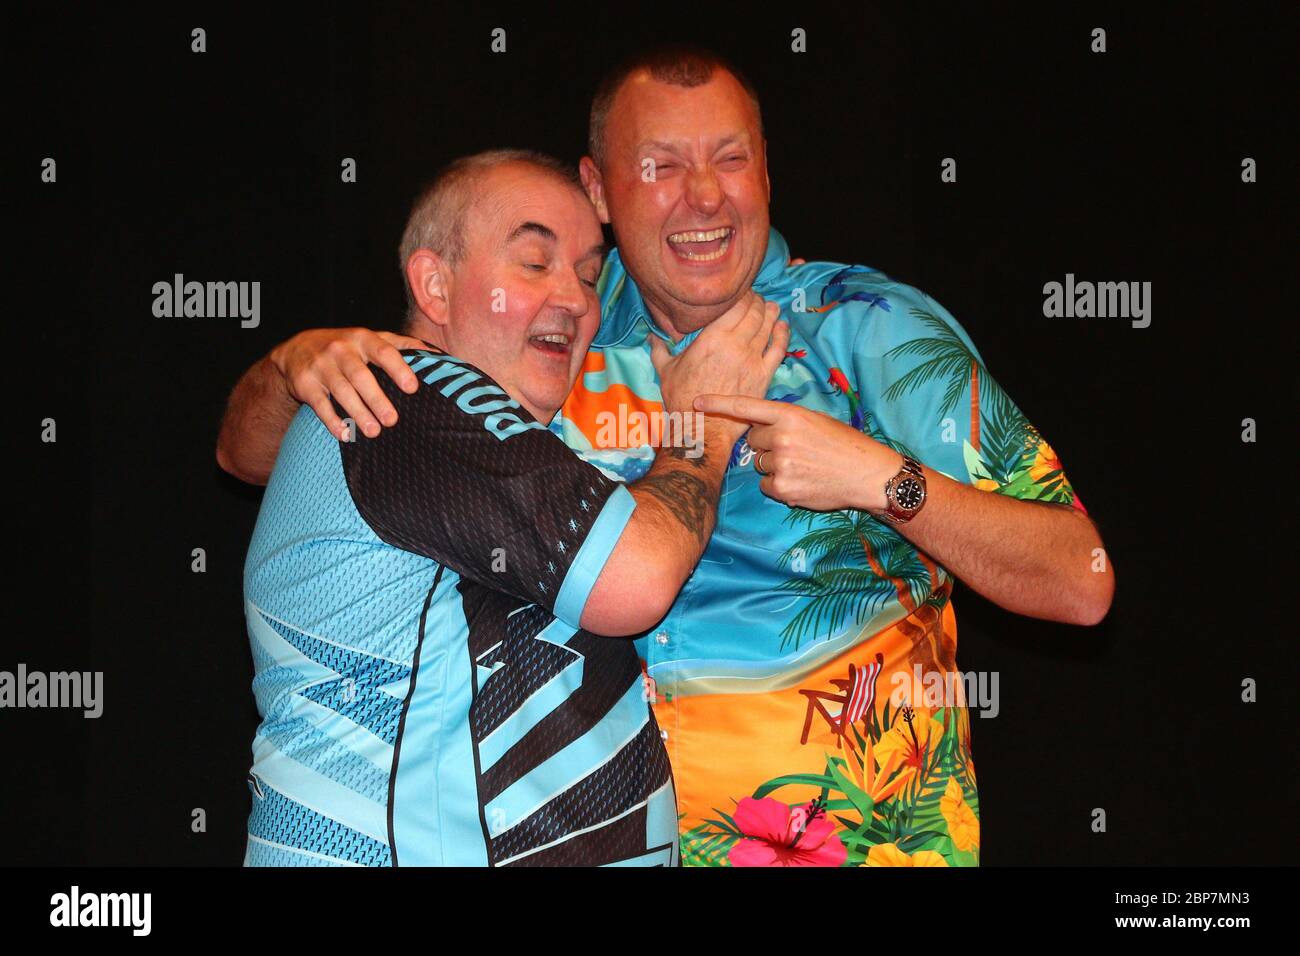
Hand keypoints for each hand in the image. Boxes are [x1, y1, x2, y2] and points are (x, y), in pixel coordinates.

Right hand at [269, 328, 427, 438]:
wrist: (297, 350)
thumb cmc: (347, 348)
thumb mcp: (370, 339)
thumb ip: (401, 345)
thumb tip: (436, 355)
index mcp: (363, 339)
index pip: (384, 351)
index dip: (398, 368)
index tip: (412, 388)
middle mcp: (341, 349)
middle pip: (361, 376)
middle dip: (376, 399)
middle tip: (393, 420)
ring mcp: (321, 365)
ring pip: (341, 391)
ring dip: (357, 412)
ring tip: (373, 432)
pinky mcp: (304, 383)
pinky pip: (319, 403)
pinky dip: (331, 420)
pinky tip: (344, 434)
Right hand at [650, 293, 788, 443]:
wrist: (701, 427)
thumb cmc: (681, 399)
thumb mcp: (665, 370)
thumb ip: (659, 349)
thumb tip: (652, 337)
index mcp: (712, 337)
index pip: (735, 305)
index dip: (742, 295)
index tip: (742, 294)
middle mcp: (735, 344)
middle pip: (754, 312)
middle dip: (758, 302)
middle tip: (757, 300)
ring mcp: (752, 359)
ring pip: (768, 326)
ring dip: (771, 313)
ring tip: (772, 308)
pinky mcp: (763, 375)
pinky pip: (778, 349)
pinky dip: (782, 335)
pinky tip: (782, 327)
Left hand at [691, 394, 904, 511]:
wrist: (866, 473)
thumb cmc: (842, 444)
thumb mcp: (814, 420)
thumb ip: (783, 420)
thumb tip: (756, 427)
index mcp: (790, 414)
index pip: (746, 407)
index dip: (718, 404)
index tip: (696, 402)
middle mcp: (782, 436)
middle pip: (752, 439)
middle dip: (766, 444)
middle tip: (795, 449)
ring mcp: (781, 463)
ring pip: (759, 463)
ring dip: (773, 466)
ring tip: (803, 466)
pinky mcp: (783, 487)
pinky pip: (766, 485)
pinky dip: (779, 486)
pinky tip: (802, 481)